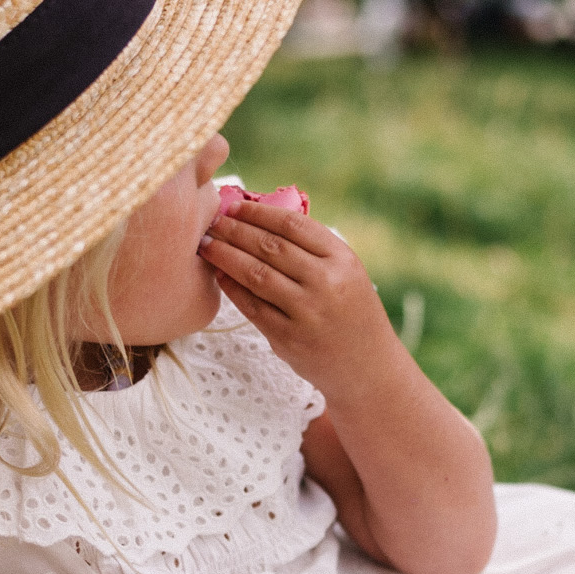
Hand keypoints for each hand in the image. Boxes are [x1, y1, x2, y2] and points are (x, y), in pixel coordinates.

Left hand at [198, 197, 399, 406]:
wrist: (367, 367)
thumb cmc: (352, 313)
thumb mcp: (348, 273)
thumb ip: (313, 250)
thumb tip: (261, 220)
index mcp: (342, 259)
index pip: (293, 224)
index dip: (258, 212)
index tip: (235, 206)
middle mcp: (326, 283)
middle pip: (270, 246)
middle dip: (235, 230)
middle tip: (212, 221)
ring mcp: (306, 312)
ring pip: (256, 274)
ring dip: (226, 255)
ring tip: (208, 244)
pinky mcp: (289, 339)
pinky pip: (252, 307)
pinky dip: (232, 288)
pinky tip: (220, 275)